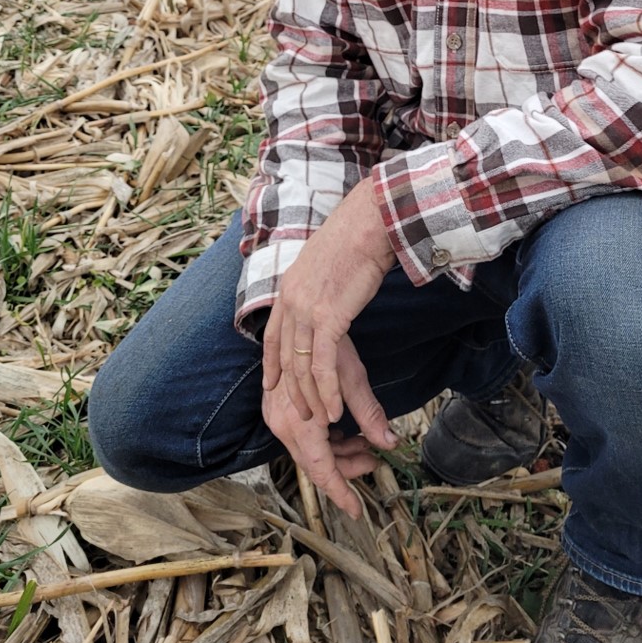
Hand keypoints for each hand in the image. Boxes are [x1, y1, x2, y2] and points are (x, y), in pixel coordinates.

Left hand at [262, 176, 395, 429]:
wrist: (371, 221)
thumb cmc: (359, 235)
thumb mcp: (327, 261)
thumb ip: (320, 282)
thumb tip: (328, 290)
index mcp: (289, 286)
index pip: (273, 334)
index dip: (271, 363)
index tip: (270, 385)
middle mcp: (290, 299)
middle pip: (285, 357)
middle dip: (291, 390)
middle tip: (299, 414)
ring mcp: (306, 309)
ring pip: (301, 367)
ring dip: (311, 398)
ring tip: (321, 421)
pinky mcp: (328, 318)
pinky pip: (322, 365)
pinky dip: (327, 391)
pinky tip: (334, 409)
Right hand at [262, 333, 395, 518]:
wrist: (298, 310)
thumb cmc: (326, 341)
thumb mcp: (353, 378)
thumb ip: (371, 415)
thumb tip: (391, 444)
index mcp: (299, 424)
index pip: (322, 471)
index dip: (341, 493)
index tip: (358, 511)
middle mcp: (282, 423)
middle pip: (316, 462)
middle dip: (345, 466)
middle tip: (373, 461)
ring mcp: (276, 414)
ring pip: (309, 448)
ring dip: (337, 450)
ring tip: (364, 442)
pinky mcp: (278, 404)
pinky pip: (302, 433)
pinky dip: (324, 437)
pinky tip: (343, 428)